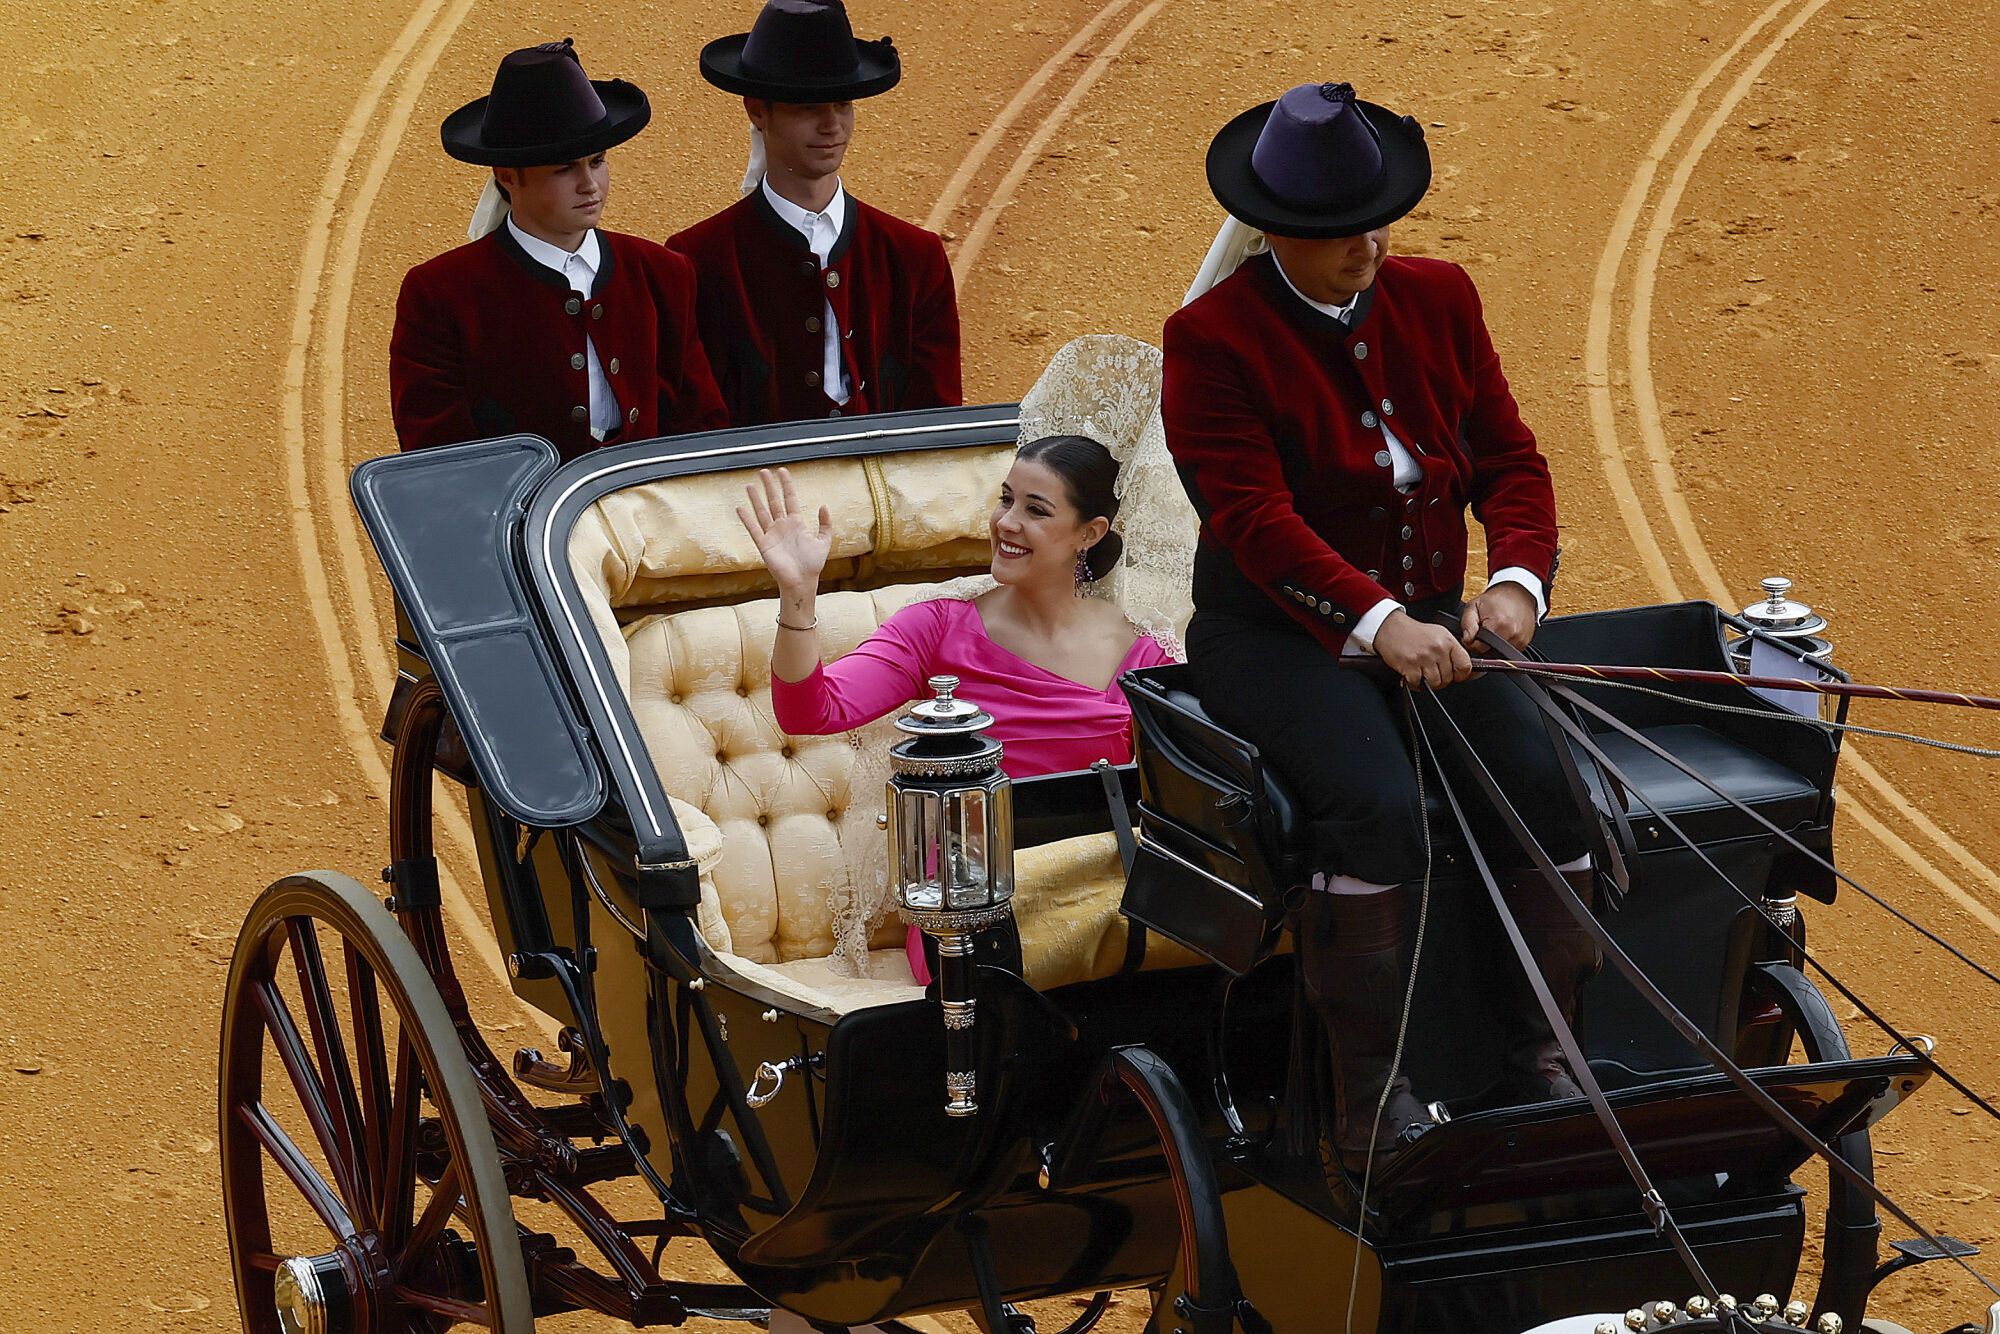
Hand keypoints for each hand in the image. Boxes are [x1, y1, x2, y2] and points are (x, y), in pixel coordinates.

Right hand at [737, 467, 831, 594]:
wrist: (802, 581)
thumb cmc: (813, 564)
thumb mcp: (824, 541)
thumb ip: (825, 524)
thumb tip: (823, 505)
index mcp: (797, 523)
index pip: (790, 499)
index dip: (786, 485)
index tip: (782, 471)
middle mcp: (783, 526)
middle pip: (774, 501)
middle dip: (769, 486)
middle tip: (763, 472)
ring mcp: (772, 534)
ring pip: (762, 512)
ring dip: (755, 499)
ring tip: (749, 486)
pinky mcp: (764, 545)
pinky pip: (754, 529)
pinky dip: (747, 519)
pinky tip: (740, 508)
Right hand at [1373, 610, 1473, 689]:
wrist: (1391, 628)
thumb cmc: (1414, 632)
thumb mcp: (1439, 634)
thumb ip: (1452, 650)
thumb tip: (1464, 670)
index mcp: (1447, 641)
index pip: (1465, 665)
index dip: (1461, 675)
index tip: (1456, 676)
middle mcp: (1437, 649)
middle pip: (1448, 678)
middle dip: (1441, 680)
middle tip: (1433, 673)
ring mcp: (1423, 658)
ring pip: (1435, 683)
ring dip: (1428, 683)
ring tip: (1422, 674)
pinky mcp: (1410, 666)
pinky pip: (1418, 684)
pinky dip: (1415, 683)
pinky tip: (1412, 675)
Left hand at [1459, 581, 1538, 652]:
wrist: (1518, 594)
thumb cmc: (1496, 599)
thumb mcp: (1474, 606)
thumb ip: (1467, 624)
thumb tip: (1467, 640)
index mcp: (1498, 624)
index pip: (1479, 647)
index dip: (1473, 642)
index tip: (1475, 633)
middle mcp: (1512, 634)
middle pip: (1489, 652)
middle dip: (1483, 644)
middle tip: (1485, 629)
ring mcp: (1520, 640)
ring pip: (1498, 654)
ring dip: (1493, 646)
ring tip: (1495, 630)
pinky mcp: (1524, 643)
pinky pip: (1508, 653)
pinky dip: (1502, 646)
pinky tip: (1503, 633)